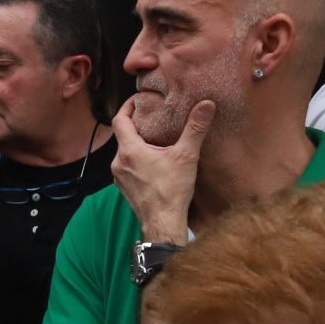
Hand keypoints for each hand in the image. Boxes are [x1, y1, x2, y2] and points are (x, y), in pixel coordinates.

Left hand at [111, 98, 212, 242]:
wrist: (163, 223)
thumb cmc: (171, 191)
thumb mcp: (186, 156)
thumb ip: (195, 128)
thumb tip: (206, 104)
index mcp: (129, 150)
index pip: (120, 120)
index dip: (128, 107)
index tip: (138, 100)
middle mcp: (118, 162)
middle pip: (122, 135)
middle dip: (136, 125)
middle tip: (151, 116)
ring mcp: (119, 176)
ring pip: (124, 151)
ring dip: (136, 143)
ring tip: (154, 137)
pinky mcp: (124, 186)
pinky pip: (127, 165)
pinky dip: (136, 158)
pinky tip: (152, 160)